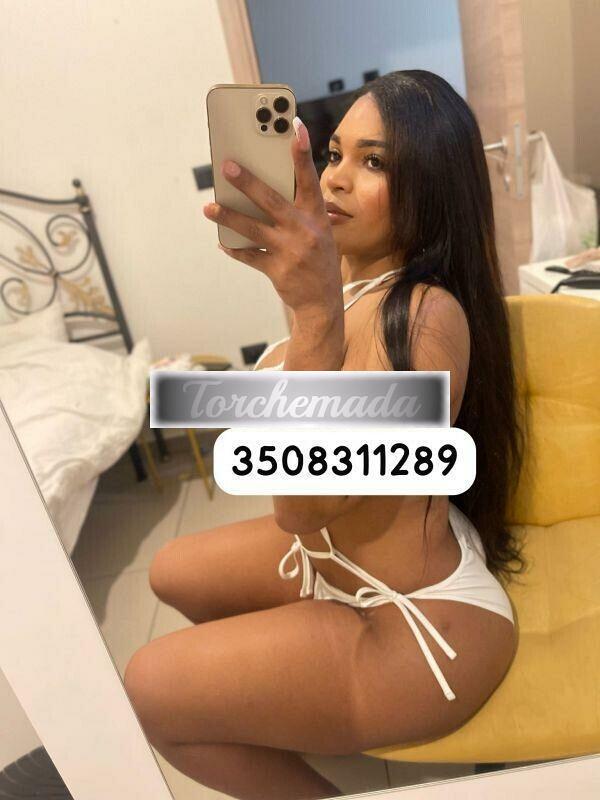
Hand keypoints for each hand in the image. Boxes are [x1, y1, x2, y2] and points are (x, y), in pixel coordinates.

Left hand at [203, 117, 342, 319]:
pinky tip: (221, 242)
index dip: (302, 154)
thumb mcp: (319, 231)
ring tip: (209, 207)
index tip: (294, 128)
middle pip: (271, 201)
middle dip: (247, 182)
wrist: (322, 302)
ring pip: (252, 229)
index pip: (309, 180)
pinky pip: (249, 256)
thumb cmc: (318, 260)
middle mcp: (304, 231)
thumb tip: (262, 190)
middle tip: (226, 165)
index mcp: (316, 217)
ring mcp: (289, 251)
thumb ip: (298, 211)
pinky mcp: (276, 270)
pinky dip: (234, 249)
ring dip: (228, 217)